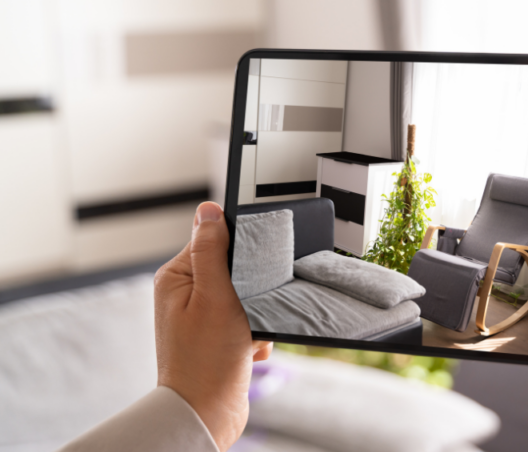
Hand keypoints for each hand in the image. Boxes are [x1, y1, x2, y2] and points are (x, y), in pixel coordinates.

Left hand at [154, 202, 273, 450]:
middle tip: (245, 313)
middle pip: (235, 271)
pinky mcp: (217, 338)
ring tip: (245, 338)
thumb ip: (212, 250)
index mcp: (176, 278)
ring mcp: (201, 318)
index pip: (215, 242)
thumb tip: (208, 210)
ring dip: (256, 318)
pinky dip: (255, 336)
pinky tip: (247, 351)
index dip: (239, 257)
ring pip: (247, 298)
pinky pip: (248, 322)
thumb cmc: (207, 360)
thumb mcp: (214, 295)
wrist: (207, 413)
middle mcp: (184, 295)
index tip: (245, 278)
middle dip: (252, 292)